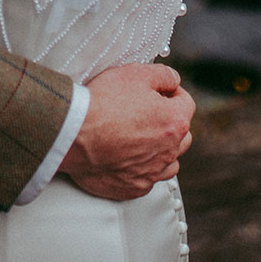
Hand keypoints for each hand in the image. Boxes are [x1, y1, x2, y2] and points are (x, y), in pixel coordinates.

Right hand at [58, 63, 193, 201]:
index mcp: (174, 122)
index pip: (186, 103)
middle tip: (148, 112)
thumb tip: (173, 80)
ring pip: (170, 161)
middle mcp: (169, 151)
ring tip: (141, 137)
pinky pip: (148, 178)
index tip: (157, 90)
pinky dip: (143, 168)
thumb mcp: (135, 73)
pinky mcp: (134, 188)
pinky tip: (128, 156)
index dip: (172, 92)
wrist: (74, 135)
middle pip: (182, 134)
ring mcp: (152, 172)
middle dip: (170, 121)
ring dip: (161, 148)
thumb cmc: (103, 103)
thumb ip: (163, 75)